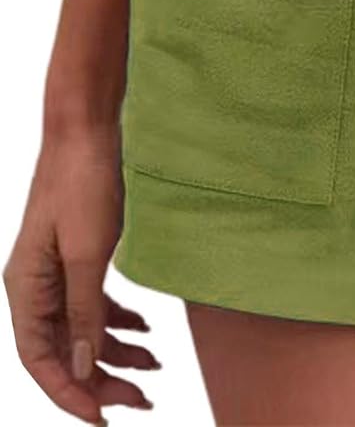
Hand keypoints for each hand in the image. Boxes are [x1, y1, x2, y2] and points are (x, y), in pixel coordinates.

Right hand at [4, 125, 158, 423]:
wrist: (88, 132)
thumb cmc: (83, 185)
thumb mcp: (89, 253)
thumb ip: (83, 312)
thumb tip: (79, 369)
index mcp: (25, 290)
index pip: (41, 361)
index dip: (70, 394)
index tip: (104, 419)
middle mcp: (35, 287)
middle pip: (63, 351)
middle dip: (100, 379)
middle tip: (142, 399)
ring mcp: (56, 271)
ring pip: (80, 329)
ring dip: (113, 352)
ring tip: (152, 367)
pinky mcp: (78, 255)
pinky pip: (93, 302)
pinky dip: (117, 319)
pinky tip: (144, 330)